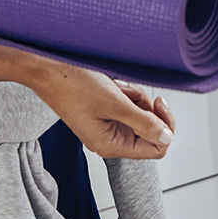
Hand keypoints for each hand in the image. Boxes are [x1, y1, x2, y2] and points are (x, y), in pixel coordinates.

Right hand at [27, 61, 174, 159]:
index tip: (158, 104)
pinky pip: (128, 105)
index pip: (156, 148)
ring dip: (135, 97)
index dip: (164, 127)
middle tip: (133, 93)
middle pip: (150, 130)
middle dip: (146, 108)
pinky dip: (126, 93)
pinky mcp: (105, 113)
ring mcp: (108, 126)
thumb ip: (144, 122)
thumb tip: (167, 137)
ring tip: (117, 88)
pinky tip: (113, 86)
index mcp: (112, 145)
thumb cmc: (74, 86)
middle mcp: (110, 140)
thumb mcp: (115, 103)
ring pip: (141, 114)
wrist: (50, 70)